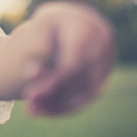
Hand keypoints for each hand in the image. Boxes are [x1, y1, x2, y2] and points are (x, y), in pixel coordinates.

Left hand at [22, 1, 115, 115]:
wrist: (60, 26)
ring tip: (32, 110)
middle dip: (52, 95)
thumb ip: (33, 49)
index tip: (29, 94)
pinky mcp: (104, 76)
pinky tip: (44, 111)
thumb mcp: (34, 32)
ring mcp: (107, 60)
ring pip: (85, 91)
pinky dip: (66, 106)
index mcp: (86, 26)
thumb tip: (34, 74)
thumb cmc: (43, 28)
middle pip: (79, 78)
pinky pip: (87, 96)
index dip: (52, 81)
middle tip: (29, 109)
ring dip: (58, 104)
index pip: (73, 62)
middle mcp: (103, 42)